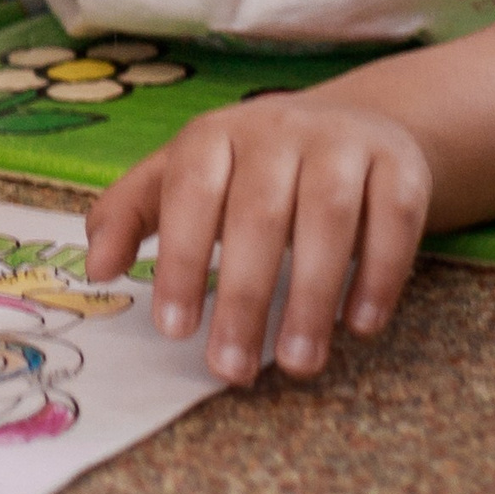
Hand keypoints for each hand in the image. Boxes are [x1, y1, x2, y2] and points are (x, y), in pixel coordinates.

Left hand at [83, 91, 432, 384]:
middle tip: (230, 369)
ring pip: (329, 213)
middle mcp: (278, 128)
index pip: (190, 188)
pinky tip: (359, 325)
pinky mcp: (400, 164)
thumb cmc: (247, 169)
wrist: (349, 124)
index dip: (180, 256)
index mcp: (216, 134)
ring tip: (295, 362)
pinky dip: (379, 271)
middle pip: (259, 210)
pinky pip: (395, 215)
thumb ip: (131, 215)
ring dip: (311, 294)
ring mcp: (343, 141)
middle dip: (242, 294)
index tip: (172, 329)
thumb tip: (94, 269)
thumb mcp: (182, 178)